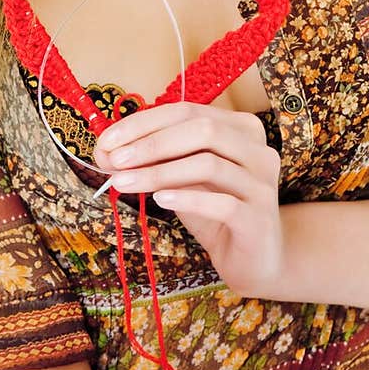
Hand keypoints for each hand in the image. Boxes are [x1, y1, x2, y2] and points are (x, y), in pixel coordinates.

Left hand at [92, 101, 284, 296]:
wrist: (255, 258)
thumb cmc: (215, 212)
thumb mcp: (183, 179)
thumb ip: (155, 160)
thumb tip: (106, 151)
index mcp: (241, 129)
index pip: (187, 111)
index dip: (143, 123)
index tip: (106, 141)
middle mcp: (258, 149)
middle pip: (202, 131)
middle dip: (151, 143)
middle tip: (113, 160)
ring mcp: (262, 183)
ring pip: (208, 164)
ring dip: (158, 172)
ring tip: (123, 182)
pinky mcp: (259, 218)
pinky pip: (222, 203)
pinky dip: (186, 199)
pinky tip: (159, 200)